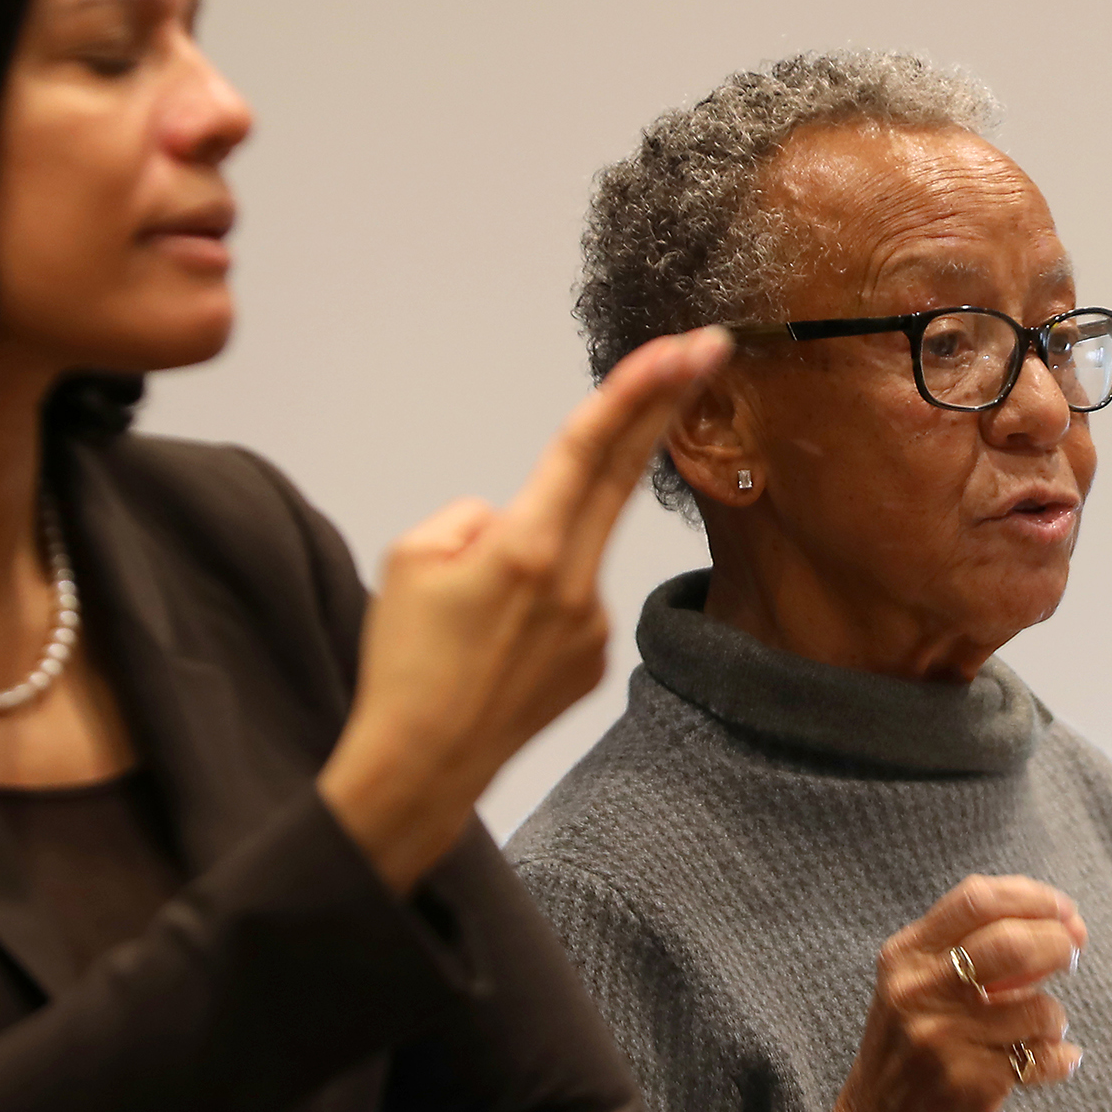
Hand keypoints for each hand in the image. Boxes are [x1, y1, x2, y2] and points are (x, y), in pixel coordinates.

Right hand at [316, 328, 729, 891]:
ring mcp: (593, 624)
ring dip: (532, 554)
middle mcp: (573, 582)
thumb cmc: (403, 661)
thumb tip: (516, 519)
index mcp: (525, 548)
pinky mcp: (596, 658)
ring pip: (568, 549)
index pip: (587, 447)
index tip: (679, 349)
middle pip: (623, 472)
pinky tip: (494, 647)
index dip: (634, 390)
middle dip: (667, 402)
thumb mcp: (411, 557)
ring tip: (470, 621)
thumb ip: (474, 516)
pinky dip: (535, 602)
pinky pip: (567, 600)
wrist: (420, 765)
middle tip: (709, 346)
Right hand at [762, 875, 1087, 1111]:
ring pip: (1039, 1006)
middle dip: (1057, 943)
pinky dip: (1058, 1059)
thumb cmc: (909, 1059)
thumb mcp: (914, 992)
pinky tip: (1050, 1064)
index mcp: (904, 958)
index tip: (1063, 910)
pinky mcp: (971, 1084)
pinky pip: (1043, 1056)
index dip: (1031, 898)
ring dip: (1053, 1018)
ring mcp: (943, 1039)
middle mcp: (918, 992)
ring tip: (1038, 1033)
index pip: (976, 898)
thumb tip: (1062, 926)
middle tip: (1071, 954)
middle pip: (1012, 942)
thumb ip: (968, 953)